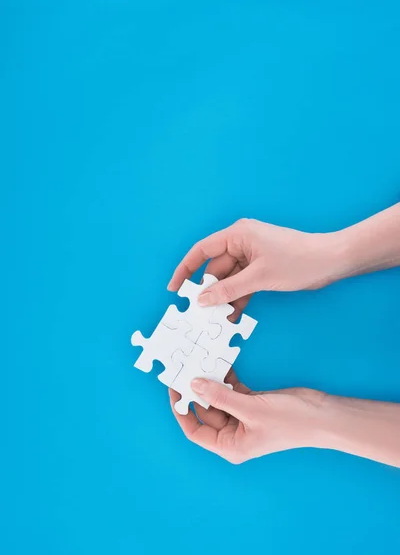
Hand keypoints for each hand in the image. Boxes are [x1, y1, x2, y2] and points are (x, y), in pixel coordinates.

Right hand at [168, 219, 341, 312]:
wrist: (331, 261)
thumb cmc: (299, 260)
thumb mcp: (259, 277)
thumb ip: (228, 290)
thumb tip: (202, 300)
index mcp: (237, 234)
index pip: (202, 251)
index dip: (185, 269)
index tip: (174, 288)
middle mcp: (241, 242)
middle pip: (215, 268)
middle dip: (208, 291)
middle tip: (198, 313)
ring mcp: (252, 256)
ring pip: (229, 279)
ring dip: (224, 298)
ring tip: (216, 320)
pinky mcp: (261, 268)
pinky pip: (242, 284)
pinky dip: (238, 298)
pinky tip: (233, 316)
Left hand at [169, 371, 326, 463]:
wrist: (323, 415)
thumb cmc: (291, 422)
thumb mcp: (251, 409)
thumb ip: (221, 396)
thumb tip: (194, 384)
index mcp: (230, 445)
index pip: (195, 430)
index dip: (181, 411)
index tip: (173, 390)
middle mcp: (234, 433)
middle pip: (206, 411)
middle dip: (195, 391)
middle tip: (183, 368)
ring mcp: (243, 417)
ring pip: (218, 398)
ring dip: (210, 381)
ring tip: (197, 361)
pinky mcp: (253, 403)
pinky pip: (231, 389)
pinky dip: (225, 377)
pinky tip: (218, 362)